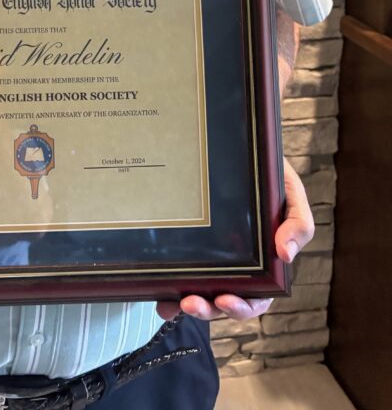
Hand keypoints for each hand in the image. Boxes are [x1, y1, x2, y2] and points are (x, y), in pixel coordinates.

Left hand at [156, 158, 314, 322]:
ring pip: (201, 291)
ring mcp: (213, 255)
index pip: (255, 296)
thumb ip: (298, 223)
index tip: (224, 299)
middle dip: (208, 309)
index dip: (241, 306)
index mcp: (264, 262)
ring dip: (188, 303)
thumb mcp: (291, 194)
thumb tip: (286, 255)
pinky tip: (159, 293)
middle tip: (191, 303)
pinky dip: (170, 286)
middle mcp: (238, 265)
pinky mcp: (192, 242)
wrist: (241, 147)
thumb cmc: (270, 175)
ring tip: (175, 302)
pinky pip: (181, 269)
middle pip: (225, 300)